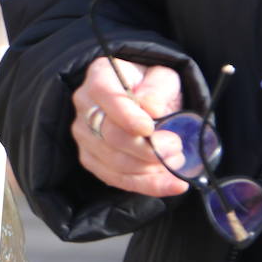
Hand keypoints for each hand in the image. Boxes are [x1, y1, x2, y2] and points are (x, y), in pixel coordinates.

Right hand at [71, 56, 188, 196]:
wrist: (144, 100)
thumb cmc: (152, 86)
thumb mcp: (163, 77)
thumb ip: (158, 89)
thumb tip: (151, 110)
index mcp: (99, 76)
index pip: (104, 95)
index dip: (125, 115)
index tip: (149, 128)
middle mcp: (84, 105)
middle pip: (109, 134)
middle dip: (146, 148)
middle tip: (176, 147)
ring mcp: (84, 135)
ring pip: (114, 161)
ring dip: (150, 168)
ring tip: (178, 161)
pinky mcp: (90, 159)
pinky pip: (116, 179)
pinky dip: (146, 185)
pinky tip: (171, 184)